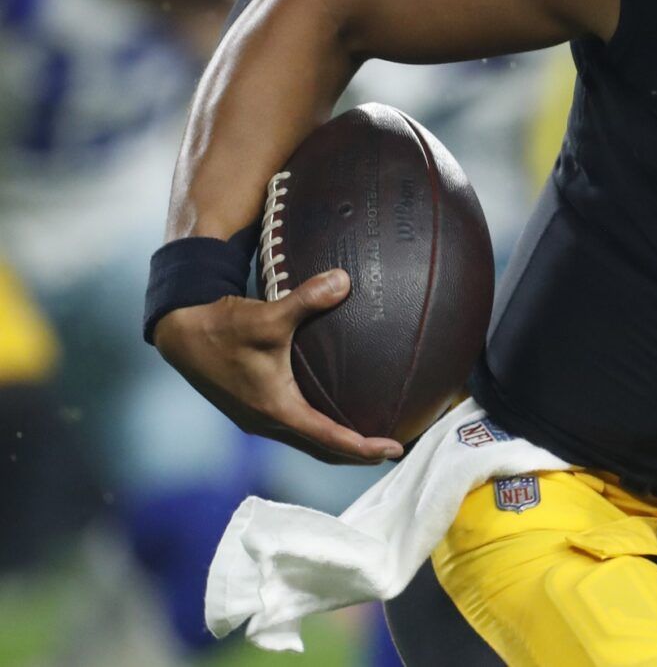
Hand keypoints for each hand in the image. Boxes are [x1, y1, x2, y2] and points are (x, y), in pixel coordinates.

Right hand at [153, 268, 402, 464]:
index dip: (364, 448)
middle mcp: (268, 422)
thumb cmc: (222, 327)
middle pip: (322, 451)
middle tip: (396, 450)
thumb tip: (344, 280)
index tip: (396, 449)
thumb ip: (308, 299)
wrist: (181, 333)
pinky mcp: (254, 409)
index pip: (328, 439)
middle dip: (359, 455)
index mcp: (275, 409)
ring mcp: (259, 418)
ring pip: (308, 442)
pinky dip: (321, 431)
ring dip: (340, 446)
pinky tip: (338, 413)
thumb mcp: (267, 315)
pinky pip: (297, 429)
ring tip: (374, 440)